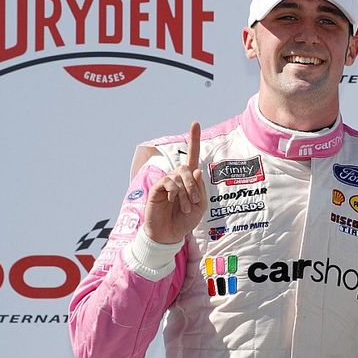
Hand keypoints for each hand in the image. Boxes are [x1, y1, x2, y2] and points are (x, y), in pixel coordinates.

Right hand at [143, 122, 205, 243]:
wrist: (170, 235)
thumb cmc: (185, 220)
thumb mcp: (200, 206)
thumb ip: (200, 188)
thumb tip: (195, 169)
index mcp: (190, 179)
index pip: (192, 156)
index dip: (194, 139)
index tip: (195, 123)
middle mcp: (177, 177)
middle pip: (188, 168)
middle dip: (194, 185)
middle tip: (194, 202)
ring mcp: (166, 182)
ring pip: (179, 176)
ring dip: (186, 193)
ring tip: (184, 208)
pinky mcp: (157, 188)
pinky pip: (169, 182)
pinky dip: (175, 192)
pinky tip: (173, 201)